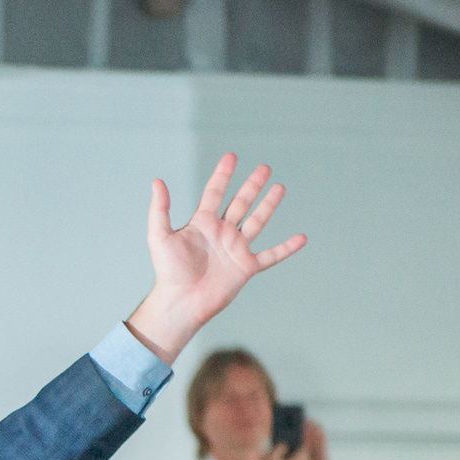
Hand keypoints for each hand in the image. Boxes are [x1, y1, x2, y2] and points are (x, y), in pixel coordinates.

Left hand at [125, 153, 306, 363]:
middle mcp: (221, 233)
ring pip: (257, 222)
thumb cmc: (167, 272)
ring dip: (268, 205)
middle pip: (240, 203)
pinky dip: (287, 248)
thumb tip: (157, 181)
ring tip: (279, 187)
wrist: (181, 302)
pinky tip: (301, 238)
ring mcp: (235, 249)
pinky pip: (271, 256)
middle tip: (264, 168)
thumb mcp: (159, 236)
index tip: (231, 157)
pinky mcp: (246, 267)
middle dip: (252, 185)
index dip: (222, 175)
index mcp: (202, 224)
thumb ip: (160, 209)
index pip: (214, 193)